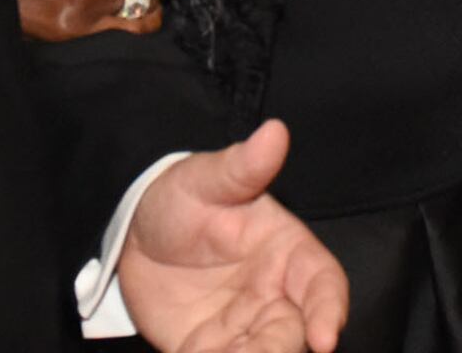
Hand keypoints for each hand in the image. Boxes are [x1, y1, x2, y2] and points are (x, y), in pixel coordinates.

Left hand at [118, 122, 347, 351]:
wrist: (132, 233)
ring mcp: (244, 325)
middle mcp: (274, 293)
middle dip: (281, 348)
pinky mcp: (211, 349)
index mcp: (287, 250)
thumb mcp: (206, 180)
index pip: (323, 282)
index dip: (329, 309)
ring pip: (263, 352)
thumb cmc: (180, 198)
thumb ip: (242, 166)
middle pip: (294, 330)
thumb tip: (275, 131)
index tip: (326, 337)